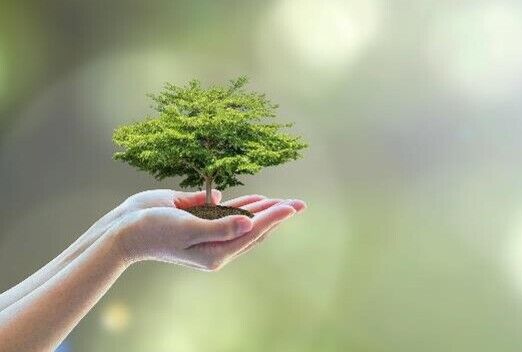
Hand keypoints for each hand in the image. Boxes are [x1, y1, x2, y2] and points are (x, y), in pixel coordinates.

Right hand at [109, 192, 305, 270]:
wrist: (123, 230)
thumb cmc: (153, 231)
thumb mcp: (188, 230)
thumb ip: (220, 228)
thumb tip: (249, 224)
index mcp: (216, 252)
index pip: (253, 231)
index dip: (275, 217)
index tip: (293, 206)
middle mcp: (216, 244)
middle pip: (254, 228)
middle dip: (276, 214)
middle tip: (298, 204)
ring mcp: (208, 231)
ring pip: (242, 220)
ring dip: (262, 209)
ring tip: (282, 201)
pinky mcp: (198, 219)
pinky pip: (226, 212)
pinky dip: (241, 205)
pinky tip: (254, 199)